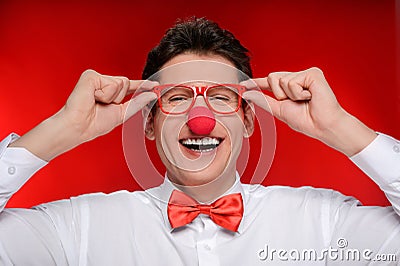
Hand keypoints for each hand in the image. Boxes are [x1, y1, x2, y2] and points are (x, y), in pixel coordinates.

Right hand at [10, 70, 156, 160]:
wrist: (79, 127)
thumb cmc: (95, 124)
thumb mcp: (121, 113)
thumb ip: (137, 103)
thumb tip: (152, 95)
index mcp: (110, 92)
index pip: (129, 86)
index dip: (141, 85)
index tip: (155, 85)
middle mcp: (103, 82)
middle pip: (126, 83)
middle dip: (118, 98)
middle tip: (102, 105)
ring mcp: (96, 78)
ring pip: (121, 82)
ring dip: (111, 98)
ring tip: (96, 102)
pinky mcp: (91, 76)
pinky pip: (111, 83)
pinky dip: (105, 94)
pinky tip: (92, 97)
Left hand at [242, 67, 376, 155]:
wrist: (323, 126)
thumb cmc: (306, 121)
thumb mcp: (279, 110)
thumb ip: (263, 100)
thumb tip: (247, 93)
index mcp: (289, 88)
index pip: (269, 82)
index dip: (256, 82)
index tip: (243, 84)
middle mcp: (297, 78)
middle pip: (272, 77)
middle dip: (278, 94)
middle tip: (295, 103)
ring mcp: (305, 74)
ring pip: (281, 80)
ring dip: (290, 96)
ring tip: (305, 100)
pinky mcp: (313, 73)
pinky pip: (292, 81)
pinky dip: (298, 93)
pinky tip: (310, 97)